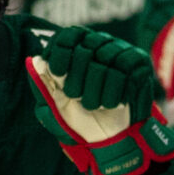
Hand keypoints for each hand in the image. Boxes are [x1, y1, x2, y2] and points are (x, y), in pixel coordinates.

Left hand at [26, 26, 173, 174]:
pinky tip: (113, 104)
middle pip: (86, 47)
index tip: (57, 72)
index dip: (61, 51)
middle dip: (77, 77)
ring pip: (106, 58)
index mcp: (77, 50)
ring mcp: (120, 51)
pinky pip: (125, 68)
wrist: (110, 138)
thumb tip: (34, 60)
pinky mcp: (139, 62)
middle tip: (75, 97)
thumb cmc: (79, 120)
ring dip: (96, 89)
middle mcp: (99, 44)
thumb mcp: (56, 105)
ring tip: (94, 105)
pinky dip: (115, 90)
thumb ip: (44, 85)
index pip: (69, 35)